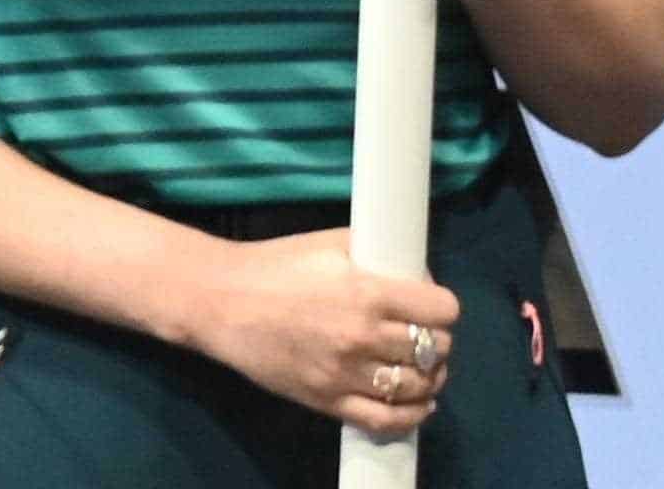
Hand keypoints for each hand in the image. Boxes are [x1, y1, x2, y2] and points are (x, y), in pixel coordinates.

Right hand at [182, 226, 458, 435]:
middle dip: (435, 341)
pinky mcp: (330, 400)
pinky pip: (388, 420)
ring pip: (419, 386)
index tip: (432, 307)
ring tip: (422, 368)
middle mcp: (364, 335)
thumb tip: (415, 271)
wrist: (221, 301)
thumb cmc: (274, 265)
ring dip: (429, 377)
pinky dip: (413, 415)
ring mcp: (348, 373)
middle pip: (435, 349)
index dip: (442, 308)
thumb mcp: (329, 243)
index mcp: (367, 290)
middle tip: (421, 336)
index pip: (441, 310)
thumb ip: (375, 255)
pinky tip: (418, 403)